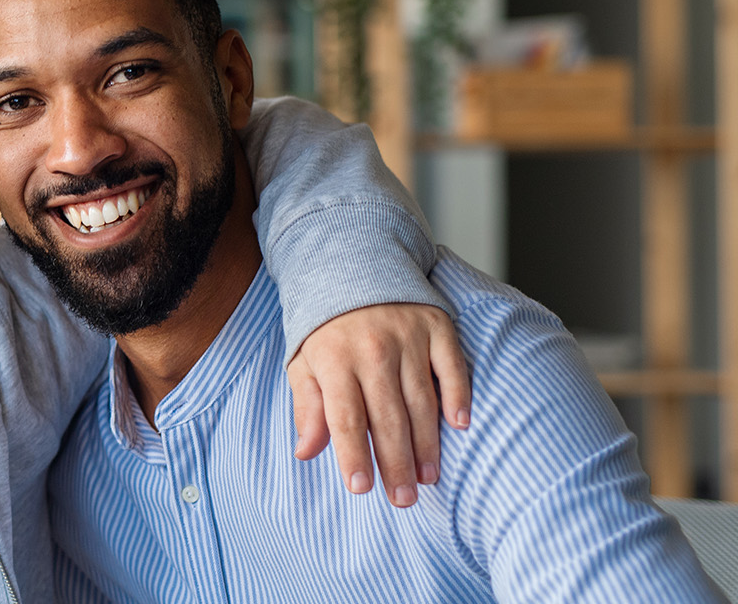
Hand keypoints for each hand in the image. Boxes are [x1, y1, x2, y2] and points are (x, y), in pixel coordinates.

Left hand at [287, 303, 470, 507]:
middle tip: (404, 499)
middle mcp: (372, 349)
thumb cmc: (326, 328)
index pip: (346, 419)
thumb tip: (306, 452)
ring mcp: (407, 337)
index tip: (361, 489)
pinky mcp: (436, 326)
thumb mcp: (303, 363)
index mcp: (334, 360)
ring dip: (426, 443)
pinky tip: (460, 425)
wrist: (352, 264)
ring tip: (428, 476)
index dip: (353, 456)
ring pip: (421, 400)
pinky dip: (457, 396)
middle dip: (395, 463)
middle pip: (387, 417)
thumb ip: (307, 407)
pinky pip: (452, 366)